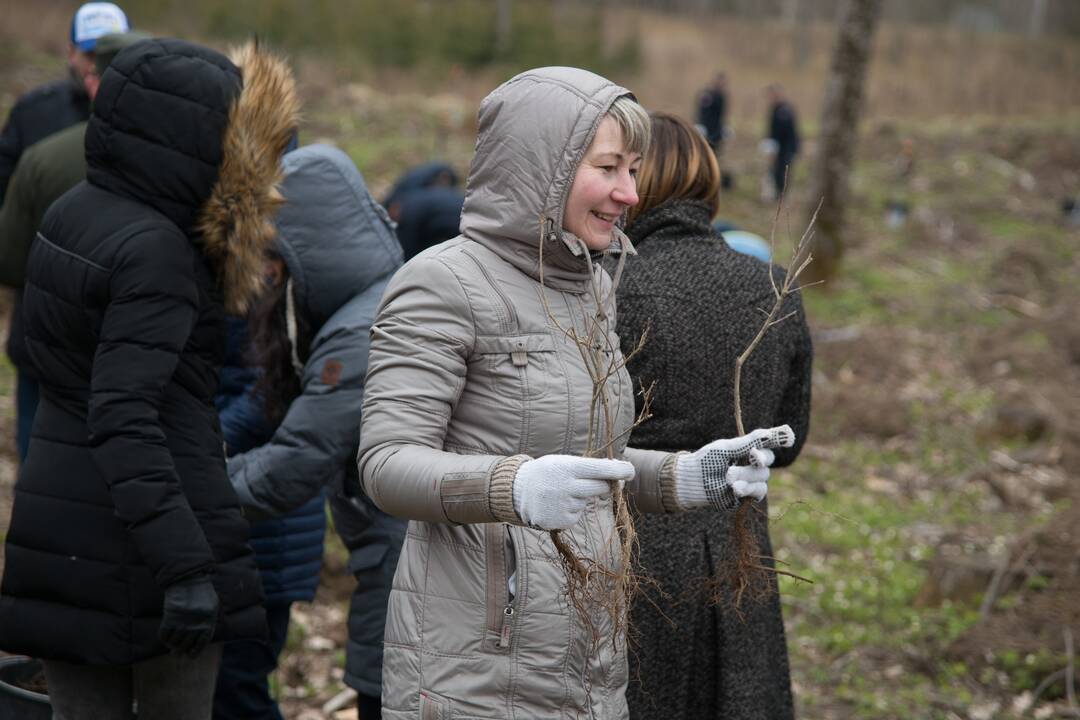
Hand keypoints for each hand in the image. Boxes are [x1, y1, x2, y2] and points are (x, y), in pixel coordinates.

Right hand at [159, 575, 218, 655]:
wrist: (189, 579)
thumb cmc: (202, 591)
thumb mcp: (213, 604)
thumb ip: (211, 618)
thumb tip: (205, 633)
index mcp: (208, 622)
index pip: (202, 643)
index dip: (195, 651)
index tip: (189, 655)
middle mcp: (195, 625)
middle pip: (185, 645)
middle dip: (180, 651)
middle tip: (175, 653)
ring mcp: (182, 622)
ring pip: (174, 642)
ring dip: (171, 645)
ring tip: (170, 645)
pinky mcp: (170, 618)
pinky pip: (163, 634)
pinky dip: (163, 638)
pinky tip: (164, 637)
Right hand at [513, 455, 634, 530]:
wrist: (518, 492)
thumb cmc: (547, 473)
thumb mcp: (563, 462)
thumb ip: (588, 467)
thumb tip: (619, 472)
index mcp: (566, 467)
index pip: (599, 468)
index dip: (618, 470)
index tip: (630, 471)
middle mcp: (565, 486)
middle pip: (600, 488)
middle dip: (604, 485)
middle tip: (592, 481)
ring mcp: (562, 506)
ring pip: (586, 502)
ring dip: (579, 498)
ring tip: (559, 493)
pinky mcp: (560, 522)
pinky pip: (577, 515)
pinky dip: (571, 510)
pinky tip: (556, 504)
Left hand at [674, 425, 794, 509]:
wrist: (692, 481)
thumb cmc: (707, 460)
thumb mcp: (728, 447)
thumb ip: (752, 440)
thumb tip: (777, 431)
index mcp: (747, 449)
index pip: (768, 444)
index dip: (777, 440)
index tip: (788, 438)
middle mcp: (752, 465)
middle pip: (768, 461)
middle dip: (758, 459)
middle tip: (751, 456)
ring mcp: (751, 481)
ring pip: (763, 477)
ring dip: (746, 476)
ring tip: (728, 476)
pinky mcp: (747, 496)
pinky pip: (759, 492)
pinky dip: (747, 489)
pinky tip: (734, 489)